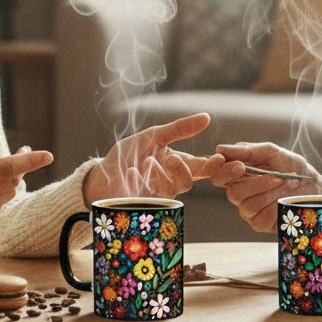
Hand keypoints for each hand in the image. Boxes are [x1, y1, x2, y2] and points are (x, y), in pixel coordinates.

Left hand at [83, 112, 225, 203]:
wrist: (102, 172)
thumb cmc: (130, 153)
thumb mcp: (155, 135)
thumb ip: (180, 129)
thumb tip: (206, 117)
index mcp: (178, 164)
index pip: (201, 167)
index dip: (213, 166)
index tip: (219, 160)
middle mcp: (170, 181)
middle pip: (187, 182)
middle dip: (183, 171)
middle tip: (173, 158)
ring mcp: (157, 195)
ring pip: (169, 190)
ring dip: (159, 174)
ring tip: (147, 161)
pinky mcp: (141, 204)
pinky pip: (147, 197)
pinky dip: (138, 181)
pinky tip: (130, 172)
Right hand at [210, 142, 321, 233]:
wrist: (315, 187)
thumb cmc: (292, 167)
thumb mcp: (272, 153)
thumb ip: (248, 151)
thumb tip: (220, 149)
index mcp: (237, 174)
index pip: (217, 175)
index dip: (221, 171)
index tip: (239, 165)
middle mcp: (239, 193)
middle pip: (232, 192)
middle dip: (255, 182)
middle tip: (275, 176)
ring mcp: (248, 210)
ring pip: (247, 205)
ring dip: (270, 193)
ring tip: (285, 183)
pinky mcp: (259, 223)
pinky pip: (260, 217)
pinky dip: (276, 206)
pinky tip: (285, 199)